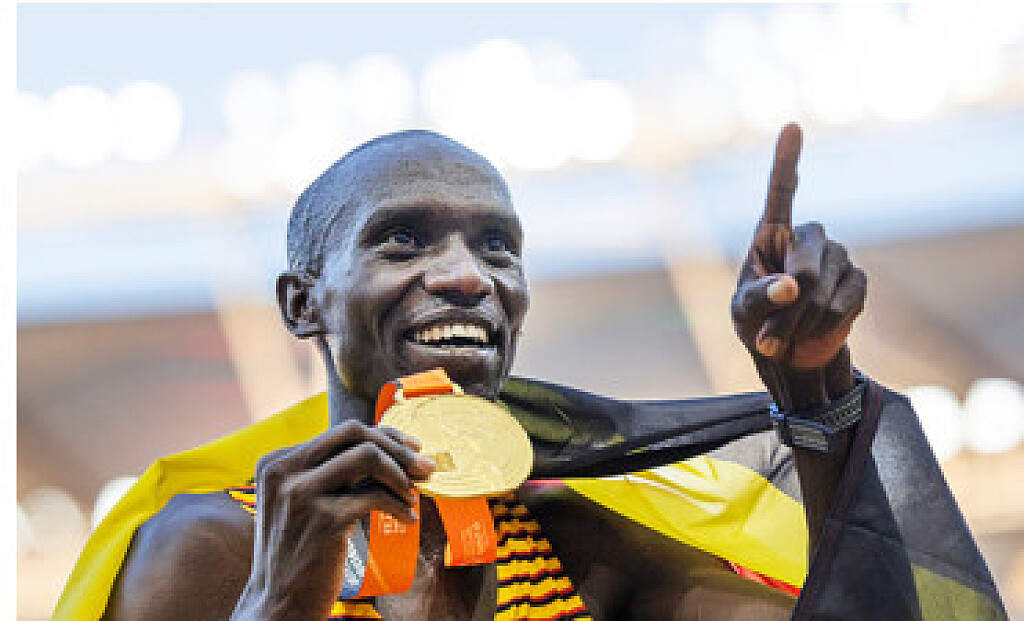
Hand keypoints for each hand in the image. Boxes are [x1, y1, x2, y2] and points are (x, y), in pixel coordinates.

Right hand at [233, 420, 434, 620]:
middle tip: (424, 467)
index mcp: (277, 462)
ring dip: (400, 474)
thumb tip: (391, 449)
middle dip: (397, 448)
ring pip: (368, 456)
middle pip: (355, 434)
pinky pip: (375, 495)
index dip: (383, 435)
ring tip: (413, 495)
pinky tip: (407, 519)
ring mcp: (302, 494)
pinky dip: (398, 504)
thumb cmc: (299, 552)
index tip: (411, 448)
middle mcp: (284, 471)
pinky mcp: (324, 519)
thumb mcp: (304, 502)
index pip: (341, 431)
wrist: (278, 603)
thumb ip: (334, 474)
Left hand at [731, 123, 865, 408]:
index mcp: (770, 234)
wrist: (791, 353)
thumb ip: (760, 298)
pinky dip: (825, 325)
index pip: (781, 192)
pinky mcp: (857, 280)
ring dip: (802, 322)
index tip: (791, 126)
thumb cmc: (757, 323)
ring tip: (789, 334)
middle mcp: (806, 237)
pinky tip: (816, 329)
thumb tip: (793, 287)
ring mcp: (836, 255)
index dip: (786, 160)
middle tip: (769, 337)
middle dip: (789, 307)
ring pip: (824, 288)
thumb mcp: (745, 313)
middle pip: (806, 265)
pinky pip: (844, 302)